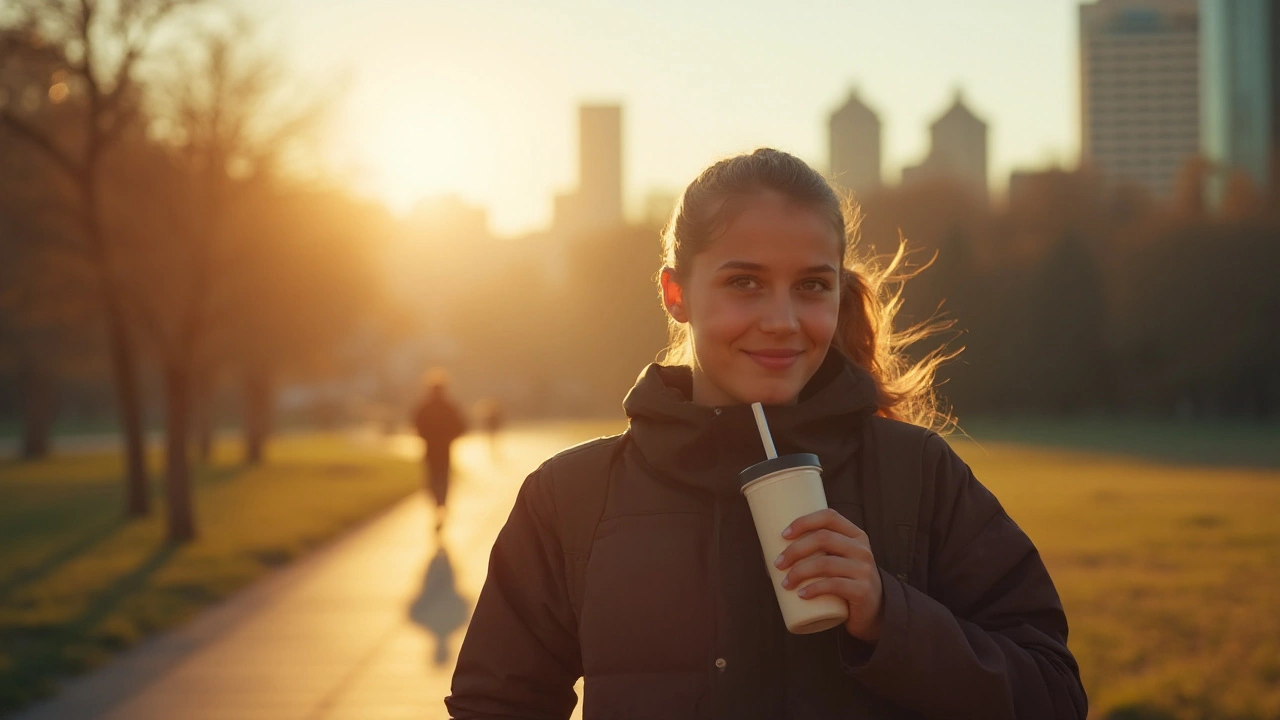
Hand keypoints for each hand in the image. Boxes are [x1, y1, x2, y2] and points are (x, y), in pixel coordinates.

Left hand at [774, 508, 883, 642]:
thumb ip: (816, 553)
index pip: (829, 517)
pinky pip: (834, 585)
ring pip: (825, 563)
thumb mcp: (838, 561)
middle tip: (778, 564)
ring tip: (785, 583)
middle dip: (795, 550)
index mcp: (855, 535)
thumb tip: (769, 554)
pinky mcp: (862, 590)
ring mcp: (864, 569)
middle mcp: (862, 549)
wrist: (872, 611)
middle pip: (823, 538)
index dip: (804, 521)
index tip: (783, 535)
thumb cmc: (845, 582)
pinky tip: (801, 595)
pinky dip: (813, 589)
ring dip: (799, 572)